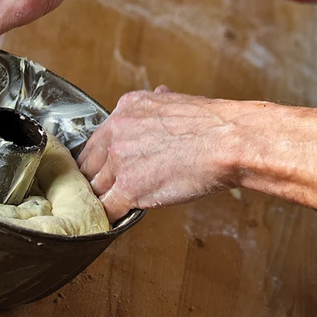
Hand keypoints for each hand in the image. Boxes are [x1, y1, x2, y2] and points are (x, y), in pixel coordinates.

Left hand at [76, 86, 240, 221]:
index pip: (97, 140)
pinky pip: (106, 209)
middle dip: (96, 180)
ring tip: (111, 209)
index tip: (106, 169)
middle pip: (89, 165)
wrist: (227, 141)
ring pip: (94, 189)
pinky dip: (109, 218)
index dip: (102, 159)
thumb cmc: (213, 125)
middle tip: (106, 192)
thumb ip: (159, 102)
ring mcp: (119, 161)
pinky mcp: (128, 188)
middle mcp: (116, 132)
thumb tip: (160, 95)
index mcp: (126, 109)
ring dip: (102, 200)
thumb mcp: (177, 101)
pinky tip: (115, 220)